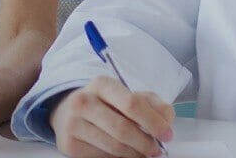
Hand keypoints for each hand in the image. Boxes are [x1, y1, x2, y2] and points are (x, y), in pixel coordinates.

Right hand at [48, 75, 173, 157]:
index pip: (131, 104)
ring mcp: (73, 124)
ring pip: (114, 146)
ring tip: (143, 153)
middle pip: (122, 129)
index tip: (166, 134)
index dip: (153, 122)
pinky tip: (124, 153)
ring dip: (135, 154)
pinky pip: (102, 157)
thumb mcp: (129, 96)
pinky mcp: (69, 144)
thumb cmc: (106, 104)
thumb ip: (152, 104)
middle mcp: (83, 101)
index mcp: (101, 84)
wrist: (68, 113)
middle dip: (145, 143)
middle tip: (157, 150)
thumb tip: (166, 120)